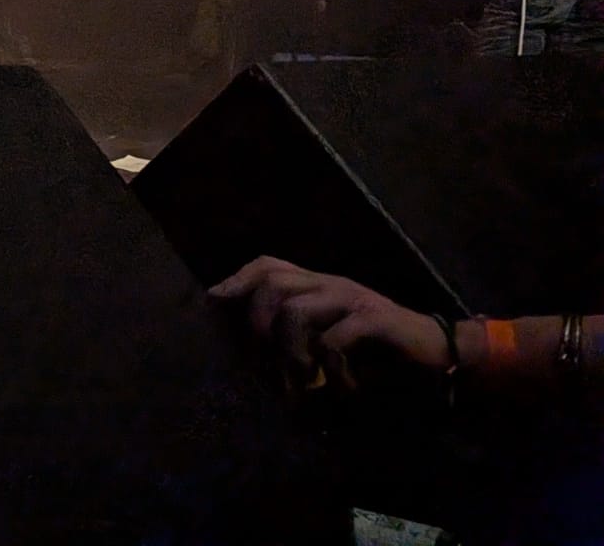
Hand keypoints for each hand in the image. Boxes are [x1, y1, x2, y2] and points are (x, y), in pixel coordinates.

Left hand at [208, 256, 449, 388]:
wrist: (439, 354)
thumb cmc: (380, 351)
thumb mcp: (331, 338)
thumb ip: (298, 336)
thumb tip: (251, 351)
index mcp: (318, 284)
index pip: (268, 265)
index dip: (238, 279)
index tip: (213, 300)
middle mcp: (331, 284)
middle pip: (273, 284)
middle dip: (257, 325)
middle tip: (263, 365)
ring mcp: (353, 298)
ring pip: (295, 311)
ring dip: (290, 354)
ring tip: (301, 382)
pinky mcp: (375, 319)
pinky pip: (334, 340)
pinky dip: (331, 369)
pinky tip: (345, 387)